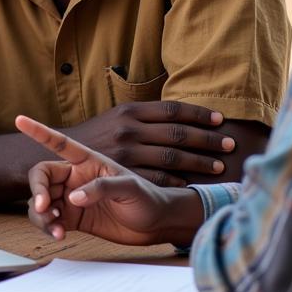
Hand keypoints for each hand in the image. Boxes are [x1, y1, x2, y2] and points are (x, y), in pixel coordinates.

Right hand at [16, 115, 202, 248]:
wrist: (157, 224)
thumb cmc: (149, 198)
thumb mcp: (130, 188)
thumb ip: (101, 188)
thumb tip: (73, 198)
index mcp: (87, 160)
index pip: (59, 143)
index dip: (39, 131)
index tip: (19, 120)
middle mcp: (74, 177)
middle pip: (41, 177)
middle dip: (37, 190)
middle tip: (44, 206)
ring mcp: (71, 198)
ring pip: (41, 201)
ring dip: (41, 214)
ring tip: (55, 227)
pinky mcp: (73, 219)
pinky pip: (50, 221)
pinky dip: (48, 228)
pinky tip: (59, 235)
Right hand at [68, 100, 233, 186]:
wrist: (61, 157)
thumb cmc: (97, 136)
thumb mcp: (117, 118)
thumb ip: (145, 117)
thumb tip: (181, 115)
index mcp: (130, 111)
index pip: (173, 109)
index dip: (199, 113)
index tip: (220, 120)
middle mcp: (130, 130)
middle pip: (178, 133)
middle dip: (207, 139)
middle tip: (230, 144)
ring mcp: (127, 153)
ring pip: (173, 157)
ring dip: (200, 161)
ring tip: (220, 165)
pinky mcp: (124, 175)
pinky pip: (159, 178)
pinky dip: (178, 180)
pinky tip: (193, 182)